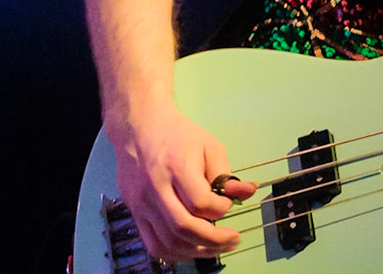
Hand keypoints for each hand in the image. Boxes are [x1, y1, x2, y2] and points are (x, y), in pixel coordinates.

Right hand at [112, 106, 257, 263]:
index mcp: (176, 166)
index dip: (220, 209)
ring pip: (168, 241)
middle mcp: (155, 188)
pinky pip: (153, 244)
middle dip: (213, 240)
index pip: (200, 202)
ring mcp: (141, 203)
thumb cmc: (178, 136)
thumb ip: (226, 174)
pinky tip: (192, 248)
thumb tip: (249, 192)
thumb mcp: (209, 146)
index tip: (228, 203)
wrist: (139, 129)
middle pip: (183, 227)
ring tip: (217, 247)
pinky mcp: (134, 212)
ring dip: (196, 251)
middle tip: (233, 240)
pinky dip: (175, 253)